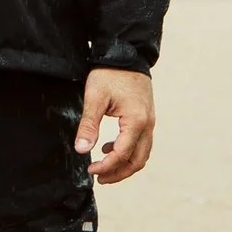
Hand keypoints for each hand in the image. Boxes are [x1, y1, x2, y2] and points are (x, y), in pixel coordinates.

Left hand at [75, 68, 155, 183]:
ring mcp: (150, 121)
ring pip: (142, 154)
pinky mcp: (147, 117)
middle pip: (137, 161)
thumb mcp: (95, 97)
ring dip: (124, 165)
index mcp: (136, 121)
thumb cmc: (111, 73)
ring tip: (104, 168)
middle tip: (99, 178)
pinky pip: (142, 143)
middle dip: (118, 173)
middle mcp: (148, 124)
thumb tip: (82, 150)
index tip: (90, 169)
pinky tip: (109, 147)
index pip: (122, 155)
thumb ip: (89, 125)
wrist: (127, 52)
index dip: (106, 167)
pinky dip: (128, 151)